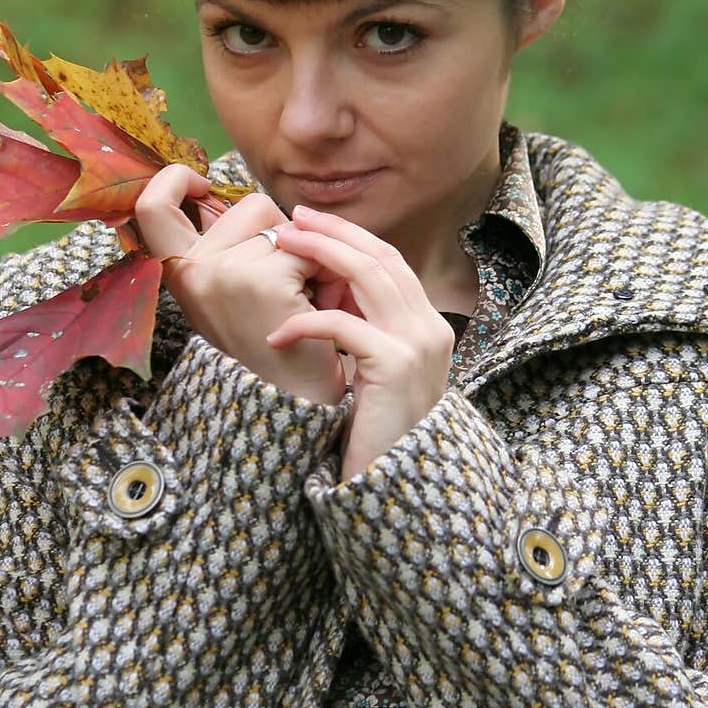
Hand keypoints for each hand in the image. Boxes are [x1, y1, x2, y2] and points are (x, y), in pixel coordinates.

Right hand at [133, 166, 345, 404]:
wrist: (294, 401)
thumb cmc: (273, 344)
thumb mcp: (233, 291)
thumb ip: (231, 245)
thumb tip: (246, 195)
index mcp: (178, 273)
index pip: (152, 203)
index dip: (174, 179)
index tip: (201, 184)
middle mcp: (192, 270)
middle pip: (250, 204)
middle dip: (284, 233)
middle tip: (289, 281)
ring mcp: (224, 273)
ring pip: (287, 226)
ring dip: (309, 257)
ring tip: (305, 300)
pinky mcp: (262, 279)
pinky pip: (308, 248)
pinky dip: (325, 274)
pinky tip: (317, 308)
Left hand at [265, 207, 454, 478]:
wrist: (396, 488)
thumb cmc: (377, 435)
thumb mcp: (376, 374)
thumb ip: (366, 334)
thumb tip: (327, 295)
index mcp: (427, 327)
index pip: (390, 263)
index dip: (350, 238)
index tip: (310, 223)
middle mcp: (431, 328)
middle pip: (381, 258)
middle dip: (333, 233)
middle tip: (291, 219)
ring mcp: (418, 345)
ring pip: (368, 275)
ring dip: (320, 254)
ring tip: (281, 247)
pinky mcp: (395, 366)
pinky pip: (343, 325)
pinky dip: (305, 322)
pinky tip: (277, 334)